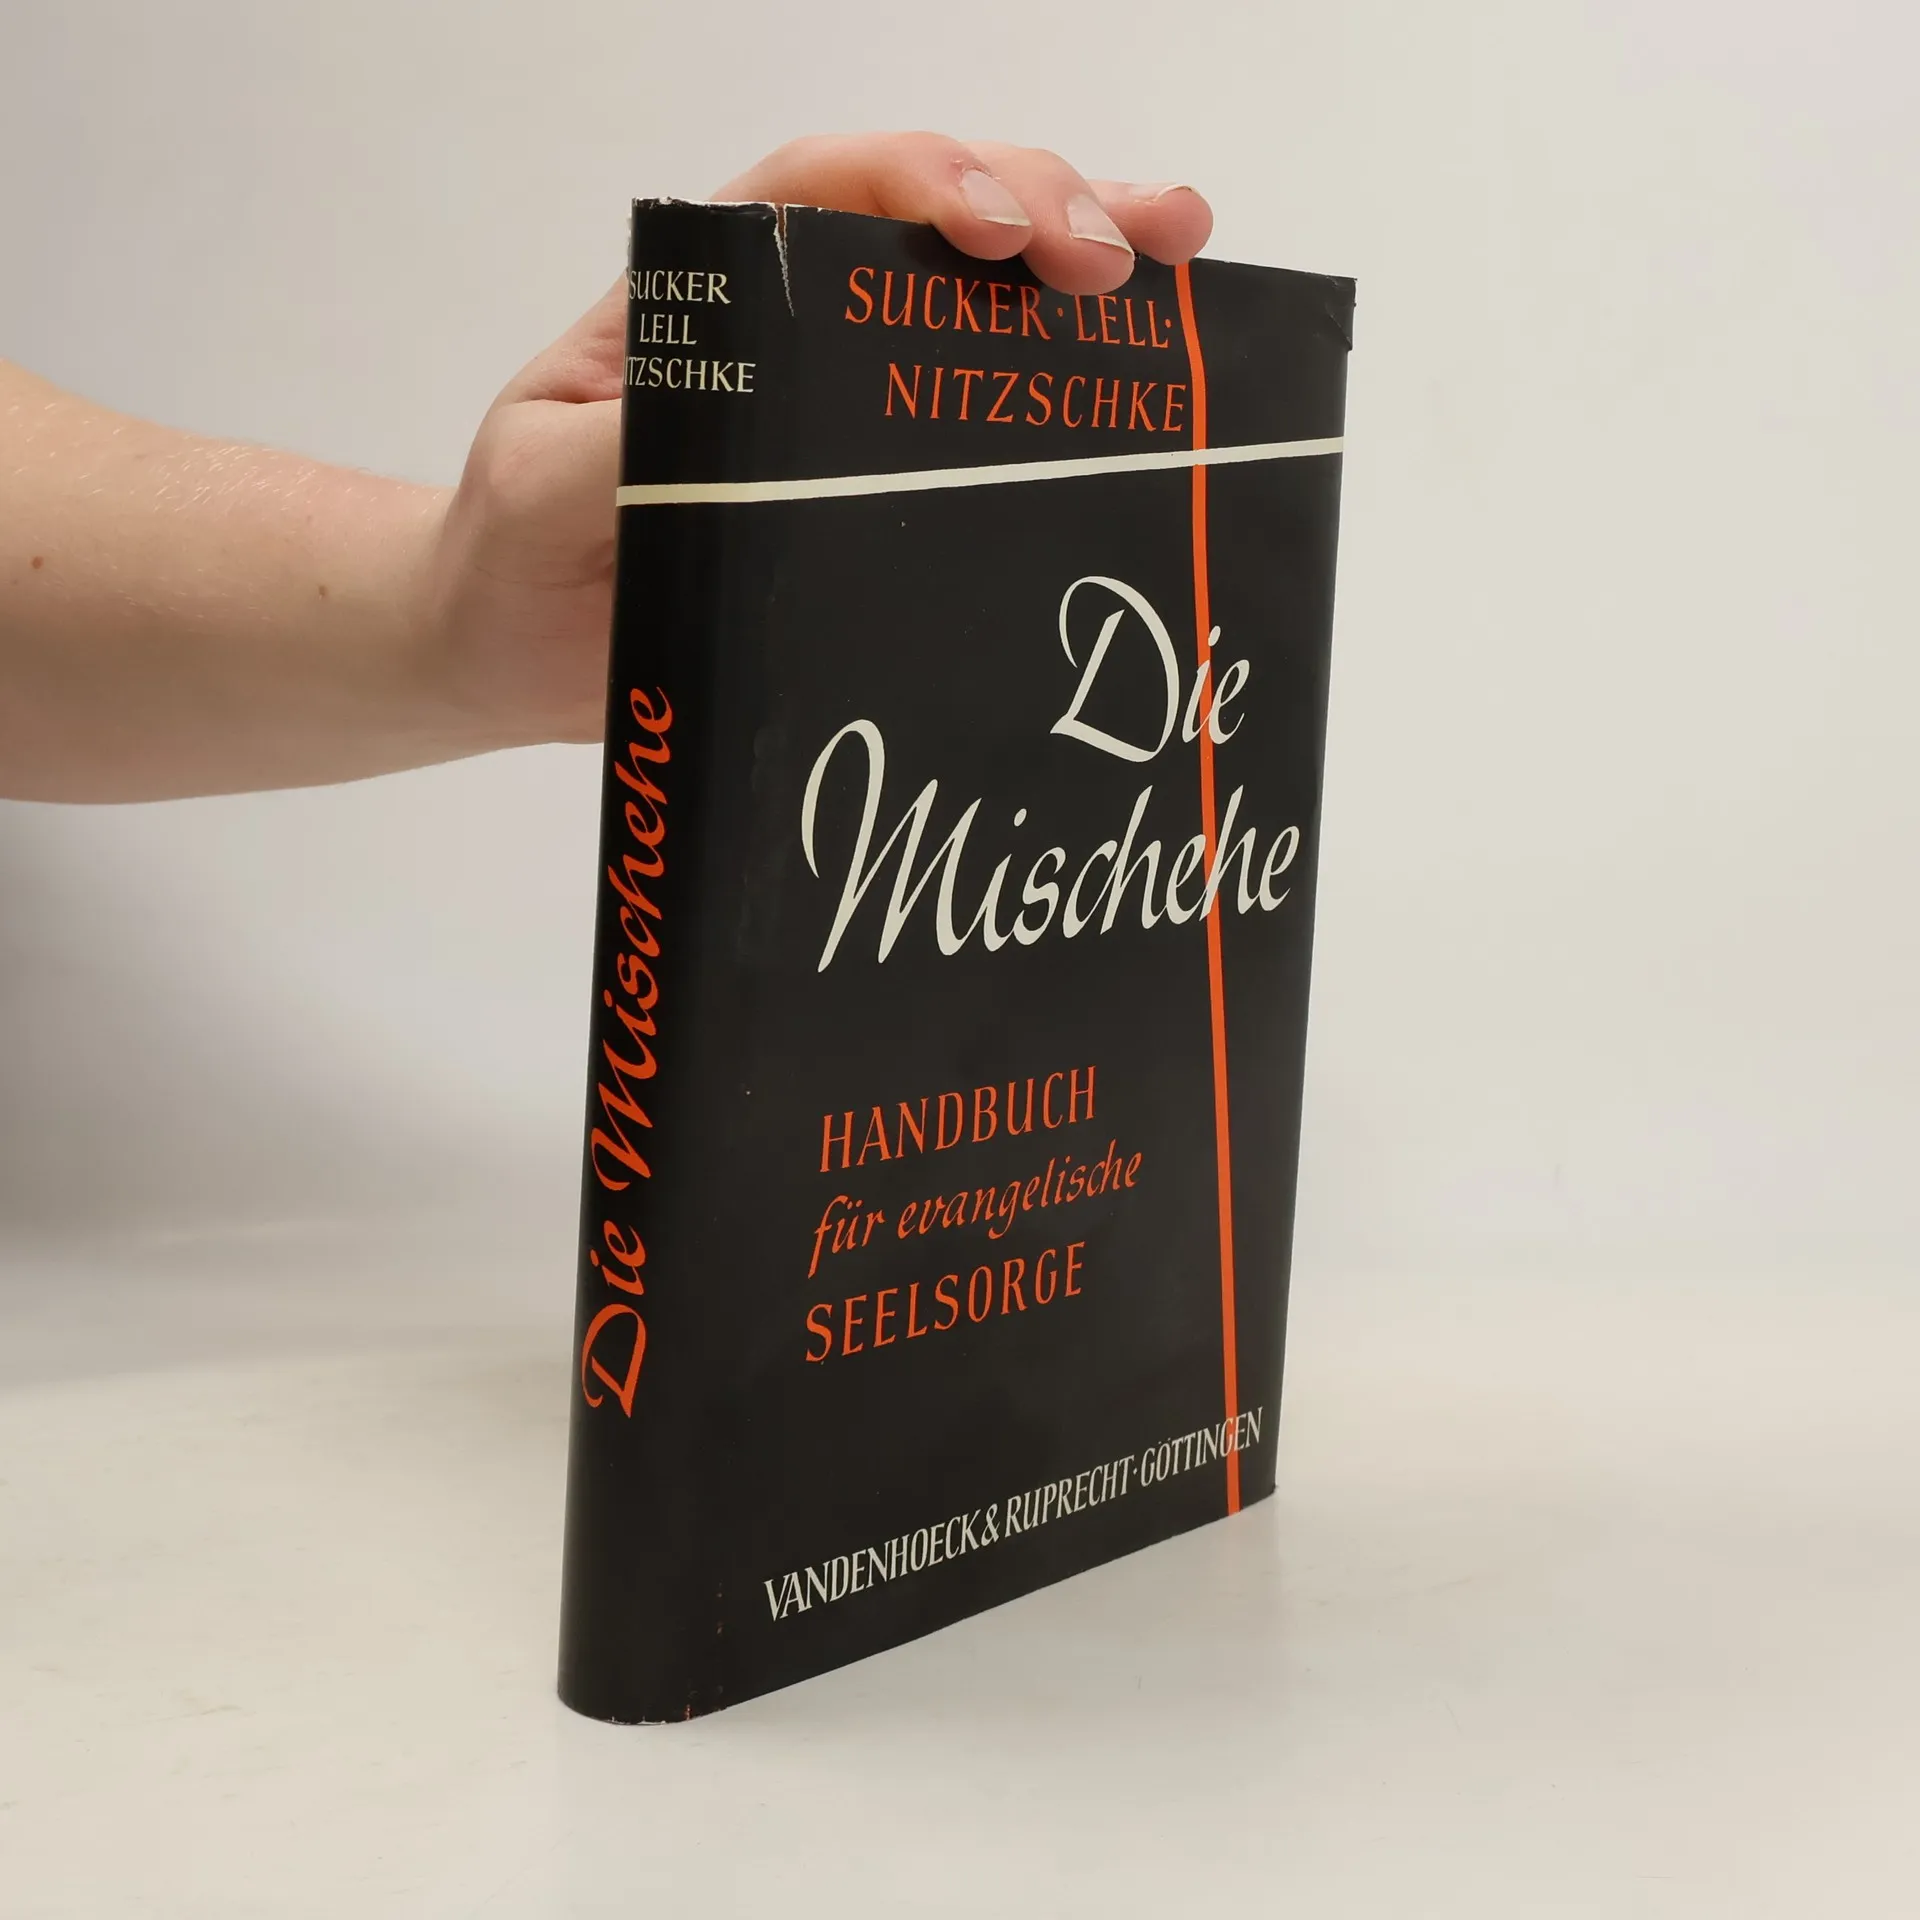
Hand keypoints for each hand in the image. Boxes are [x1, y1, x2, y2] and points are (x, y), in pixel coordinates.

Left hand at [424, 135, 1213, 749]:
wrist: (521, 647)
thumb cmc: (521, 550)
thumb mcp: (554, 481)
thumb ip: (633, 439)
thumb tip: (747, 409)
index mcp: (715, 297)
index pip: (826, 196)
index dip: (924, 185)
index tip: (994, 234)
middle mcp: (798, 327)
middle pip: (933, 220)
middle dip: (1040, 205)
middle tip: (1124, 255)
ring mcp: (852, 403)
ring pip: (981, 299)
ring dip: (1088, 256)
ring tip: (1182, 255)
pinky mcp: (887, 481)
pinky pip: (988, 411)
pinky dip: (1075, 381)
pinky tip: (1151, 364)